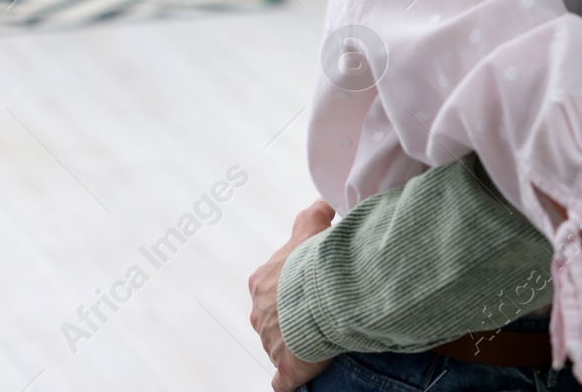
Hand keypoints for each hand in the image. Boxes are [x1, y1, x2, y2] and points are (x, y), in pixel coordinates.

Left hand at [249, 200, 336, 391]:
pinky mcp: (285, 367)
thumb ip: (311, 216)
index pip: (273, 282)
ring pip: (280, 341)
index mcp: (262, 281)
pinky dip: (289, 379)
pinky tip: (299, 376)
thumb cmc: (313, 267)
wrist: (318, 302)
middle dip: (292, 312)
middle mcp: (261, 311)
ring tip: (321, 335)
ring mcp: (270, 341)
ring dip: (296, 340)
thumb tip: (319, 206)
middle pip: (274, 313)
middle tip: (318, 308)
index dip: (292, 282)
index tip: (309, 282)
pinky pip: (283, 378)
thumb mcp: (311, 230)